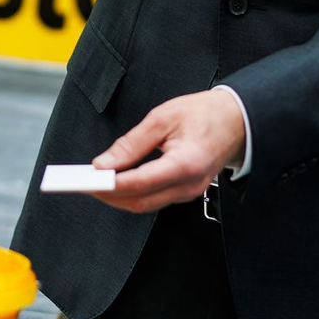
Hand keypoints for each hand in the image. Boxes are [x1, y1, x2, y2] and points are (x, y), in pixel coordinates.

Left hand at [89, 89, 245, 213]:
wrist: (237, 120)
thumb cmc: (204, 114)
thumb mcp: (162, 118)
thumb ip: (131, 143)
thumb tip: (103, 163)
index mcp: (185, 164)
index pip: (140, 183)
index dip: (110, 184)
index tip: (87, 179)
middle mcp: (188, 185)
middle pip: (139, 201)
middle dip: (108, 195)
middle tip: (81, 182)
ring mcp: (189, 192)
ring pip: (145, 204)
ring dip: (117, 196)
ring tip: (92, 180)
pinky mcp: (186, 191)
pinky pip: (154, 198)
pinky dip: (132, 192)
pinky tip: (115, 181)